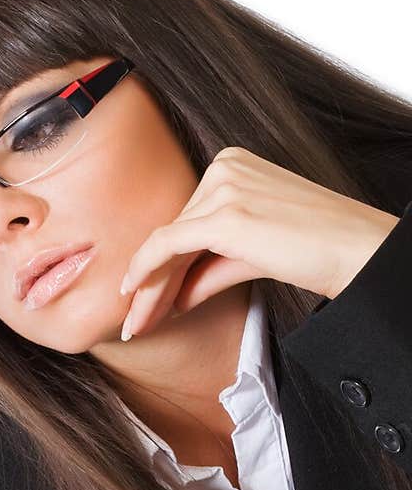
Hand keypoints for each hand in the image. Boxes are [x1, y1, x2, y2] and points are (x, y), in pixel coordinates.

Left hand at [118, 147, 400, 340]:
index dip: (160, 265)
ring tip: (138, 324)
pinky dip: (147, 272)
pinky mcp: (224, 215)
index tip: (144, 299)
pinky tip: (135, 295)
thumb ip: (210, 270)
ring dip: (150, 289)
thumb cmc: (316, 248)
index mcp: (232, 166)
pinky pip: (168, 245)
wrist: (354, 249)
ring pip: (168, 244)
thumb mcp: (251, 255)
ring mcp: (223, 187)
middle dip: (152, 282)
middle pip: (174, 233)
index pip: (186, 222)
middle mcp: (223, 167)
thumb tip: (174, 297)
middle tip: (134, 320)